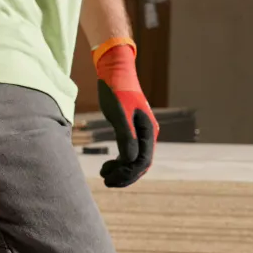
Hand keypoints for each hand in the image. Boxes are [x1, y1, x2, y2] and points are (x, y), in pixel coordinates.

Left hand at [93, 39, 157, 188]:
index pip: (143, 161)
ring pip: (135, 160)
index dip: (127, 174)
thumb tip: (130, 160)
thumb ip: (126, 137)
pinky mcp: (132, 130)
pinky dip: (120, 161)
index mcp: (148, 130)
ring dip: (121, 170)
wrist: (114, 71)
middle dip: (124, 175)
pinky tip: (109, 164)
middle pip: (141, 164)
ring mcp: (141, 132)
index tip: (109, 178)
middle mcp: (148, 133)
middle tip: (105, 181)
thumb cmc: (116, 90)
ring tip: (104, 173)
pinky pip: (130, 152)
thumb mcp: (119, 114)